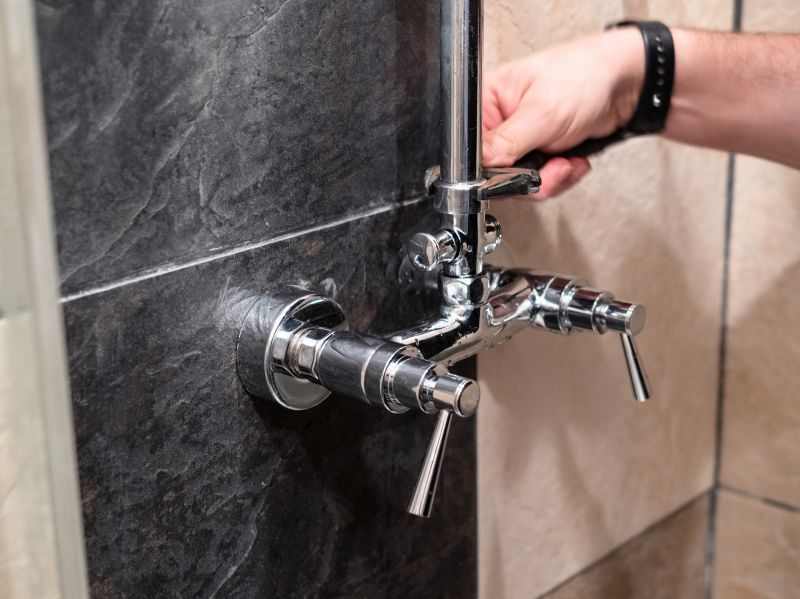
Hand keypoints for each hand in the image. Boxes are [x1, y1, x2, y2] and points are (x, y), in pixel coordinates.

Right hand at [482, 29, 643, 197]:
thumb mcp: (541, 112)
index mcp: (486, 102)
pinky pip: (537, 182)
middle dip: (529, 178)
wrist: (623, 84)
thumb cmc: (583, 76)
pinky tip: (571, 162)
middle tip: (553, 168)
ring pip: (518, 183)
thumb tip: (478, 165)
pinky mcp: (536, 153)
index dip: (492, 169)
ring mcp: (518, 141)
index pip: (471, 149)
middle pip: (494, 173)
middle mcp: (498, 123)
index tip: (517, 172)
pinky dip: (558, 178)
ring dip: (549, 179)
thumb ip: (507, 143)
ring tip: (566, 162)